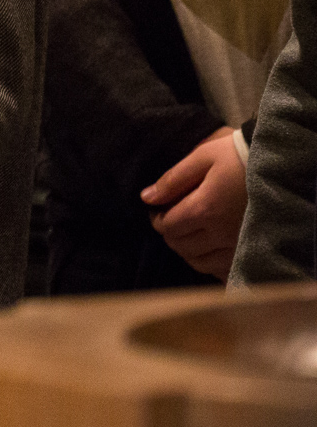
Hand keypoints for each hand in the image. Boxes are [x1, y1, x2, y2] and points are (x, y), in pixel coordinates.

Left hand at [142, 127, 246, 280]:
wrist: (281, 166)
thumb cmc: (238, 156)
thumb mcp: (203, 157)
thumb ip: (173, 180)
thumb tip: (147, 198)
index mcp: (205, 208)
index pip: (167, 226)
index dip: (157, 219)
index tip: (159, 211)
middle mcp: (220, 233)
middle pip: (181, 246)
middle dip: (171, 234)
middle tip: (173, 221)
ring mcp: (238, 245)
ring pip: (201, 263)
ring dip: (189, 251)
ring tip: (190, 234)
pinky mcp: (253, 251)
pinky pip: (224, 270)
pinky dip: (212, 264)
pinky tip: (210, 250)